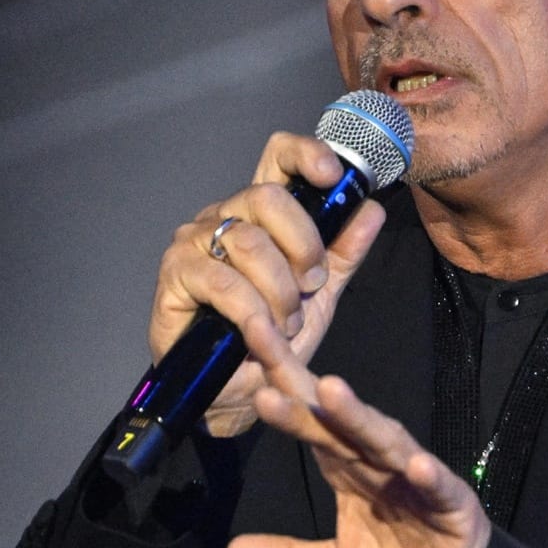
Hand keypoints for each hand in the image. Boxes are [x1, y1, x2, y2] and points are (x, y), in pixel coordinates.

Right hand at [148, 132, 386, 437]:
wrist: (237, 392)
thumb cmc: (272, 338)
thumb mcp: (320, 295)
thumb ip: (343, 252)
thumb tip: (372, 210)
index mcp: (261, 214)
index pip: (278, 158)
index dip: (306, 155)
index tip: (333, 176)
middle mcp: (224, 216)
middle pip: (267, 197)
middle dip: (302, 244)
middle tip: (312, 285)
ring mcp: (194, 241)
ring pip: (248, 242)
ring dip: (278, 289)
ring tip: (286, 323)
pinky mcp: (175, 273)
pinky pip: (223, 280)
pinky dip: (251, 310)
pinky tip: (261, 331)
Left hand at [224, 336, 490, 547]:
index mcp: (346, 466)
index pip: (309, 417)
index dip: (280, 381)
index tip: (248, 337)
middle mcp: (376, 461)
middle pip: (337, 417)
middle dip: (303, 383)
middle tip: (264, 339)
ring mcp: (414, 477)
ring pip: (384, 440)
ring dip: (359, 416)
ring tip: (332, 390)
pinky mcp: (451, 502)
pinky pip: (437, 486)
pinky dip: (428, 474)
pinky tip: (415, 465)